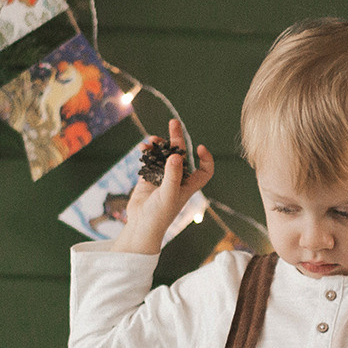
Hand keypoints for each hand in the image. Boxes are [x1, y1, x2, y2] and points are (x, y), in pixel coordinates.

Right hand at [114, 119, 213, 255]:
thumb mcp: (169, 194)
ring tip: (151, 140)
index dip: (206, 159)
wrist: (141, 225)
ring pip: (163, 154)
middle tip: (173, 123)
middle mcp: (177, 179)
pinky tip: (143, 147)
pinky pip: (150, 159)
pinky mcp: (148, 177)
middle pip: (180, 154)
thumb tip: (176, 156)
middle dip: (177, 139)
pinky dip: (147, 152)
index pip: (204, 170)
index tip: (199, 147)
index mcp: (188, 185)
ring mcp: (162, 177)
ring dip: (158, 145)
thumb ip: (173, 175)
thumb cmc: (160, 214)